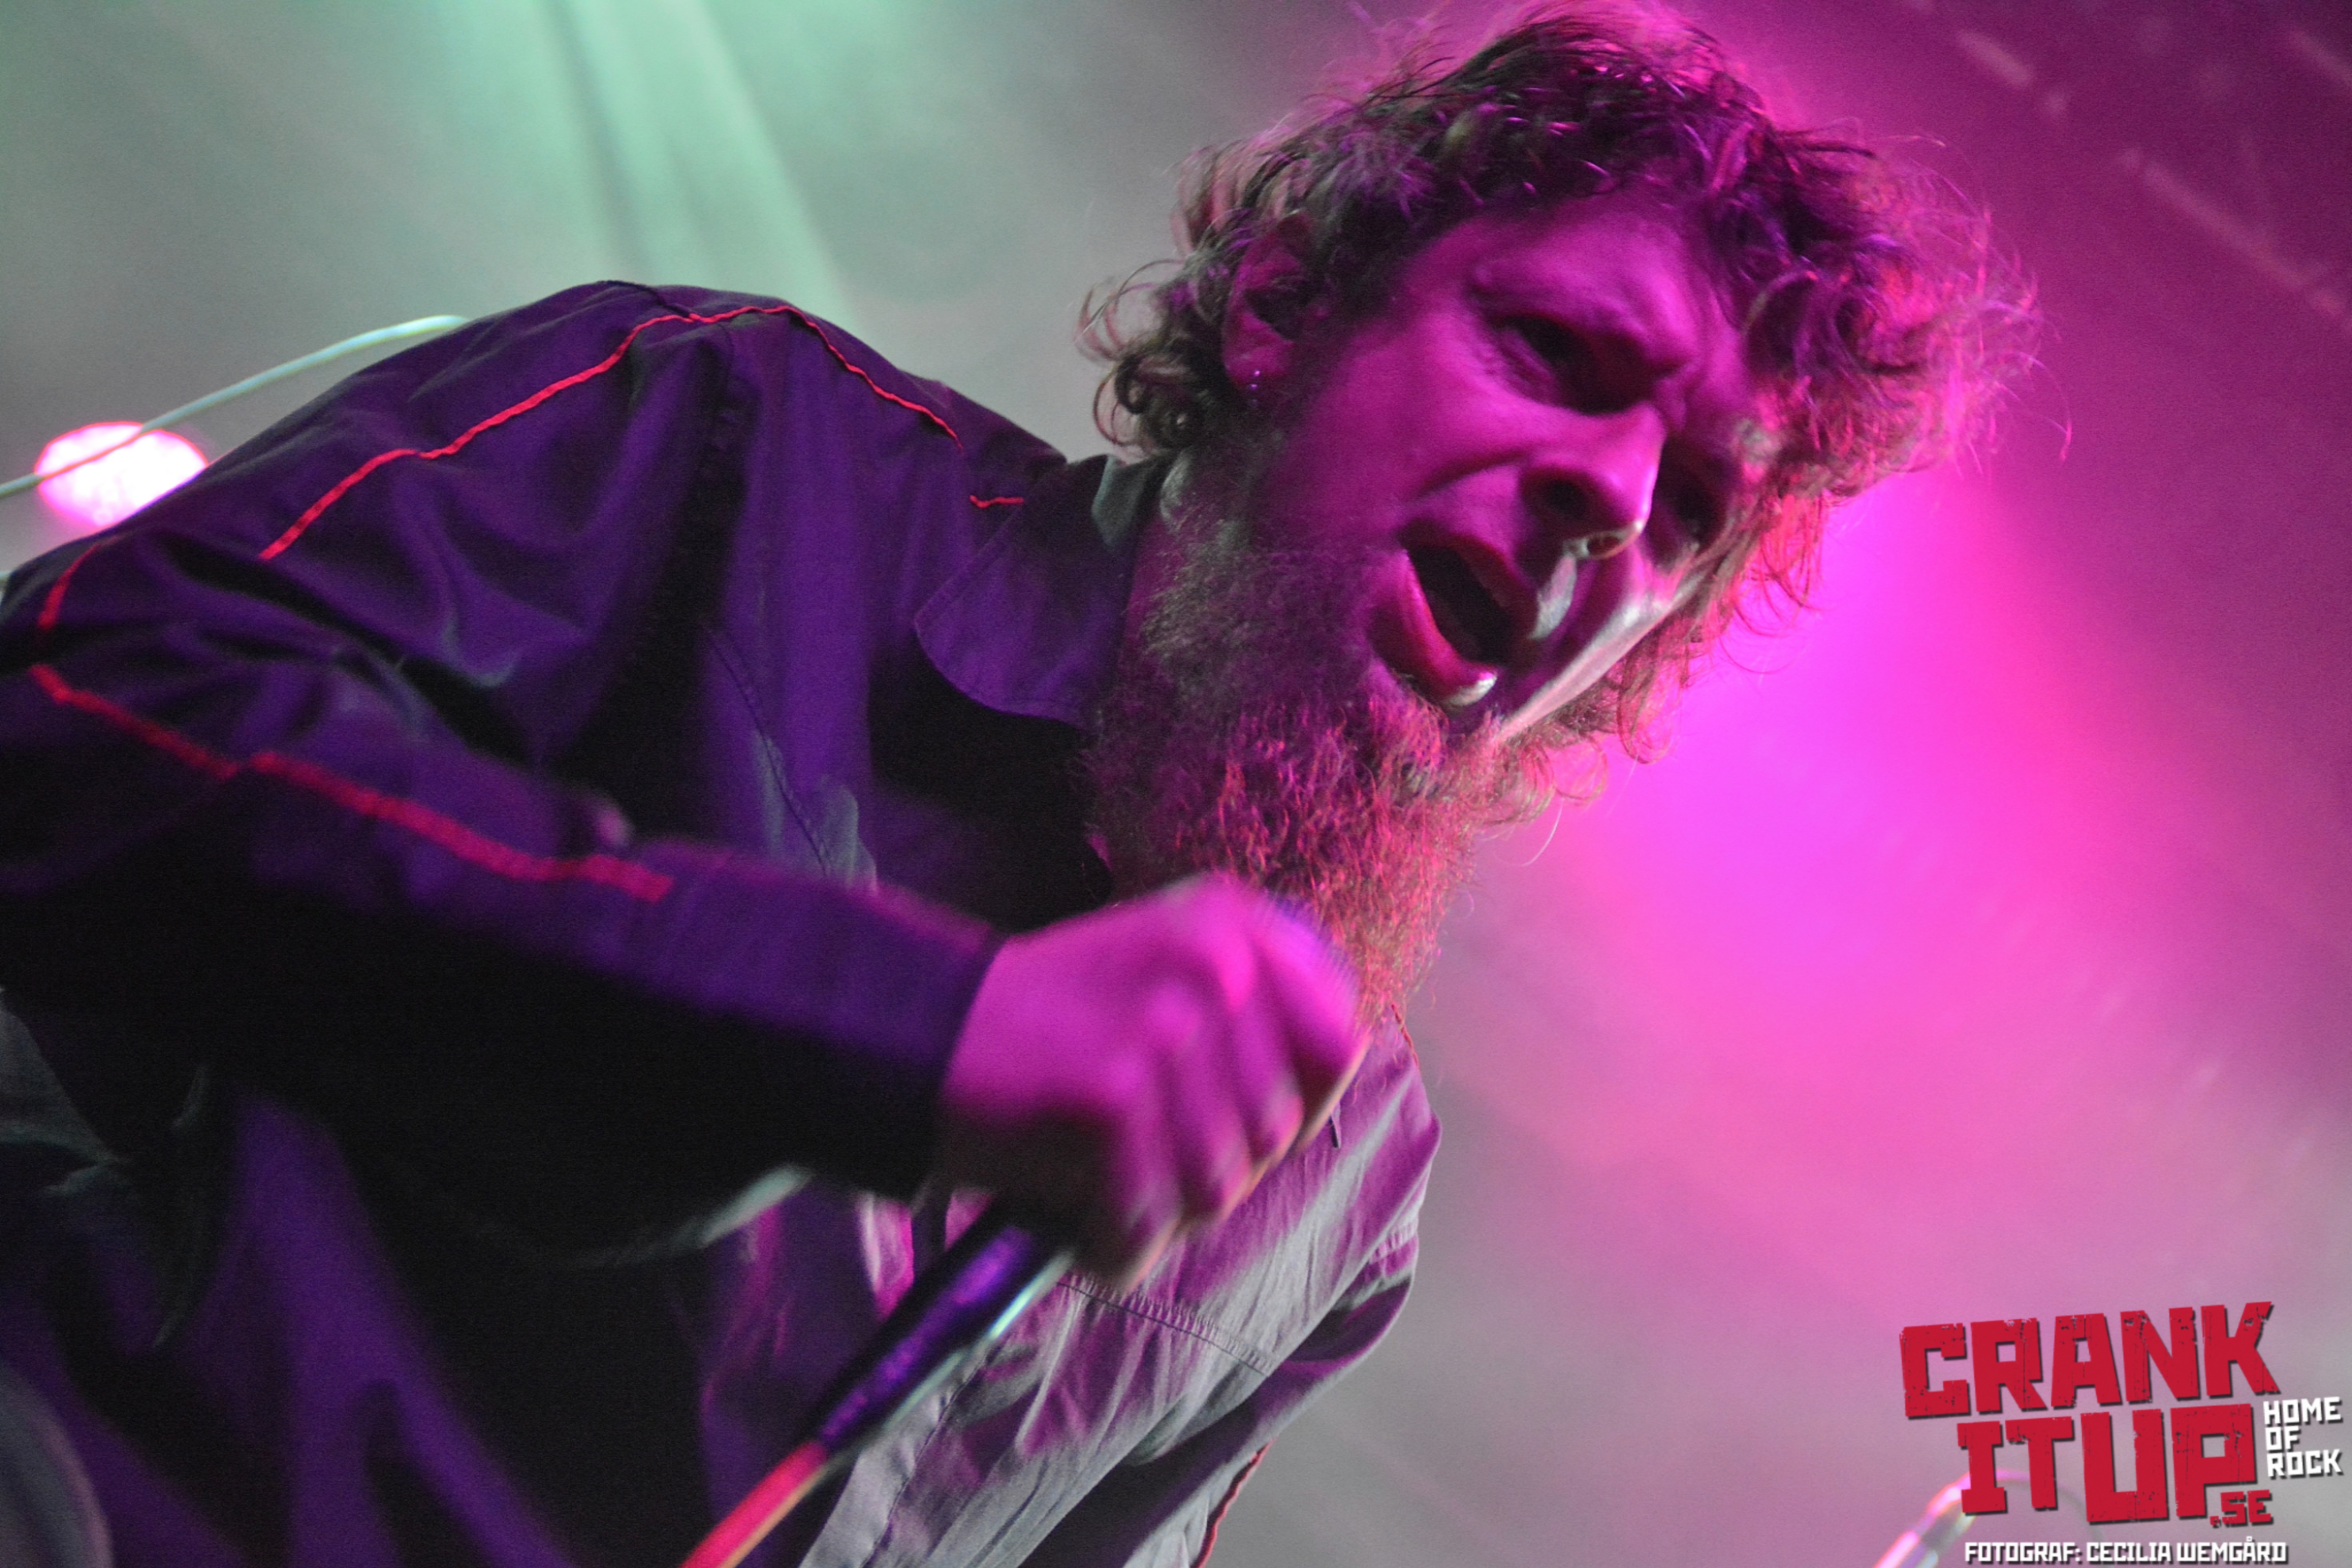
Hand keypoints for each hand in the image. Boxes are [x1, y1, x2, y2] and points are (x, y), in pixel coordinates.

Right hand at [935, 873, 1363, 1287]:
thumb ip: (1261, 1008)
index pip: (1336, 1044)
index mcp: (1234, 924)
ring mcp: (1165, 1029)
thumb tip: (1342, 1063)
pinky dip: (1111, 1243)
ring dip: (1159, 1208)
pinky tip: (1071, 1211)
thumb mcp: (1170, 974)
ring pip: (1220, 1188)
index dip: (1289, 1103)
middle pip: (1278, 1132)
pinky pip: (1148, 1223)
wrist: (919, 1036)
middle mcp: (1211, 964)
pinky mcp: (1112, 1098)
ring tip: (1095, 1169)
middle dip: (1212, 1165)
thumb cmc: (1054, 1027)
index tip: (1223, 1108)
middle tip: (1132, 1145)